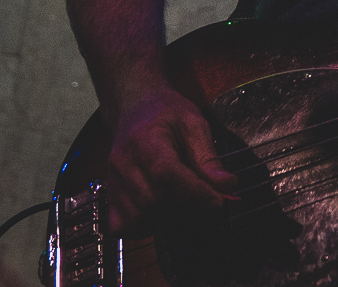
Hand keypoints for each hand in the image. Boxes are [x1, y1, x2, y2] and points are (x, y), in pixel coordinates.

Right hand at [104, 84, 236, 234]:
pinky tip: (163, 212)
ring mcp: (113, 183)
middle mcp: (123, 165)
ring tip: (187, 204)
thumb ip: (209, 156)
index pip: (166, 174)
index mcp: (144, 140)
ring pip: (139, 217)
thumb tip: (227, 186)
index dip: (194, 192)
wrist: (133, 109)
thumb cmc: (166, 113)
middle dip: (187, 206)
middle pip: (153, 199)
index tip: (218, 200)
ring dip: (169, 219)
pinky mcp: (110, 196)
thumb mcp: (194, 123)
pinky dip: (146, 227)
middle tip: (208, 200)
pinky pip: (124, 226)